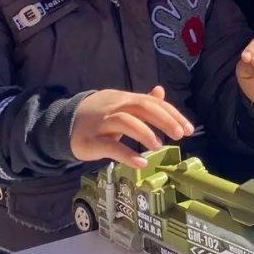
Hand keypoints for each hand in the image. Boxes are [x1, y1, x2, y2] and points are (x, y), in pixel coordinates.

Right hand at [70, 85, 194, 168]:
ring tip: (158, 145)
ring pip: (125, 121)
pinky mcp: (91, 140)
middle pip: (142, 107)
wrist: (64, 121)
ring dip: (144, 133)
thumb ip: (141, 101)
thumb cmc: (98, 115)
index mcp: (125, 99)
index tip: (189, 129)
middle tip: (180, 134)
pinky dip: (126, 154)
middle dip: (164, 119)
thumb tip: (161, 91)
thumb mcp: (120, 105)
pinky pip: (110, 146)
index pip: (153, 103)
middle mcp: (115, 107)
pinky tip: (139, 162)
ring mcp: (102, 122)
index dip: (172, 114)